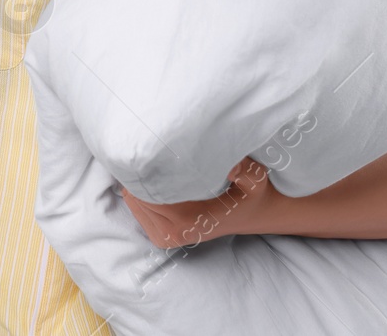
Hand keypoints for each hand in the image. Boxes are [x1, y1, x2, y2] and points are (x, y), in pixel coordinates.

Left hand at [119, 158, 281, 247]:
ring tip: (157, 165)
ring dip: (140, 183)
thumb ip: (244, 169)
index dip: (147, 167)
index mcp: (188, 220)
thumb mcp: (254, 177)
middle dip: (141, 174)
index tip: (155, 148)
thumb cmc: (248, 191)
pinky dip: (140, 194)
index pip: (147, 189)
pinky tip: (157, 181)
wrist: (253, 214)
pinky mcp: (160, 237)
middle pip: (135, 194)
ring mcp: (164, 238)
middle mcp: (172, 233)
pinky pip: (136, 209)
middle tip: (153, 150)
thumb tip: (230, 166)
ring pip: (132, 200)